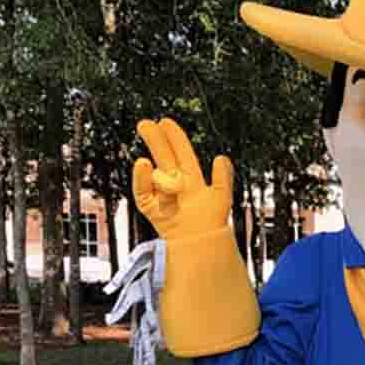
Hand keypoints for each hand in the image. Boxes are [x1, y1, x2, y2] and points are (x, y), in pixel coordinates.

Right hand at [133, 118, 232, 238]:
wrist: (202, 242)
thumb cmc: (212, 221)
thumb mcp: (222, 196)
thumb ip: (223, 178)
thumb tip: (221, 158)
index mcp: (190, 175)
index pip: (180, 151)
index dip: (174, 137)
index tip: (165, 121)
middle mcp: (174, 181)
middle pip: (163, 156)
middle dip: (154, 139)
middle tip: (145, 124)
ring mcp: (161, 193)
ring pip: (153, 171)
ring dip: (152, 164)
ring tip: (148, 158)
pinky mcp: (150, 206)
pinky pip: (142, 191)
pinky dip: (141, 178)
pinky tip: (143, 164)